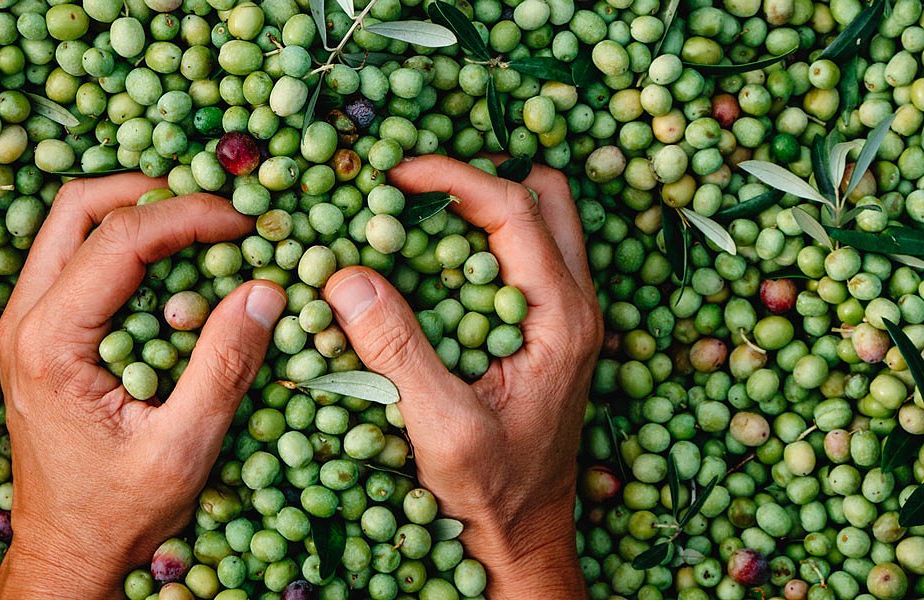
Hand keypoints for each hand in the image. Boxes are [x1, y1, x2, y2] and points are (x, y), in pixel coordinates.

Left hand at [0, 175, 286, 598]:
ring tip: (197, 228)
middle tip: (214, 209)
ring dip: (133, 213)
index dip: (189, 215)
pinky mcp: (37, 336)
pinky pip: (72, 261)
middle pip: (78, 207)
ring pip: (70, 227)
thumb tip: (265, 291)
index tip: (244, 222)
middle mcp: (23, 321)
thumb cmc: (118, 512)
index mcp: (51, 342)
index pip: (121, 237)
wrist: (65, 551)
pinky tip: (170, 267)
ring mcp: (23, 325)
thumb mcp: (183, 448)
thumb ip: (223, 367)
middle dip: (151, 192)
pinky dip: (121, 245)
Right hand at [320, 155, 600, 596]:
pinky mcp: (547, 333)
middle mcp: (576, 306)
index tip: (394, 174)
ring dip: (486, 203)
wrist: (525, 538)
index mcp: (563, 318)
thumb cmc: (492, 492)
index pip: (514, 209)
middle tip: (414, 183)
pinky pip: (523, 260)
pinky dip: (482, 240)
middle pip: (545, 197)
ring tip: (419, 209)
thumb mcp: (440, 427)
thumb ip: (397, 350)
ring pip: (541, 223)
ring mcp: (566, 318)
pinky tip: (432, 260)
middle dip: (481, 174)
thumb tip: (347, 278)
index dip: (453, 176)